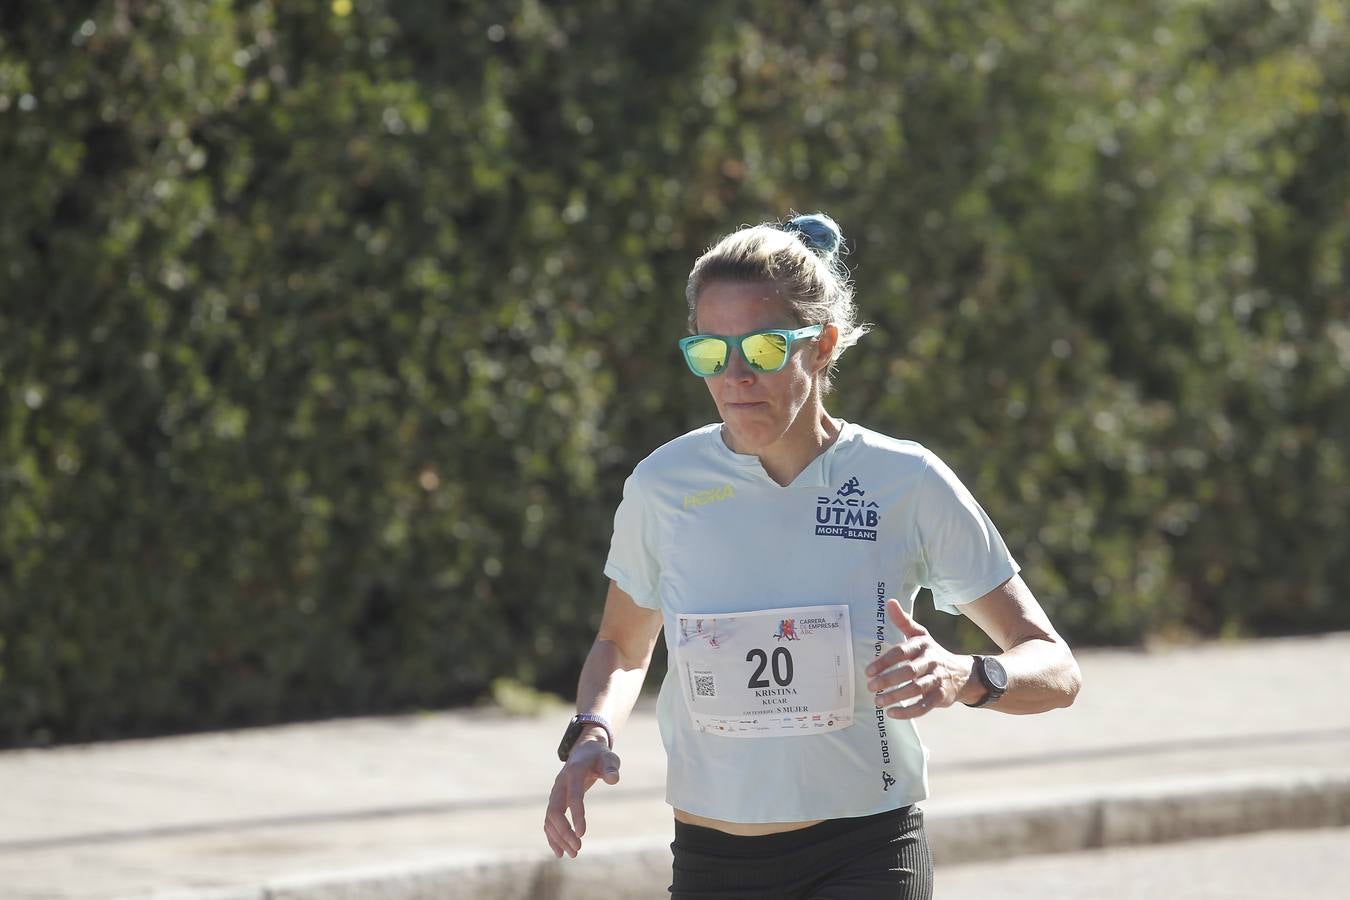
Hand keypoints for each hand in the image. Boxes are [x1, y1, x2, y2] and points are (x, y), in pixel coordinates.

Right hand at [543, 736, 620, 858]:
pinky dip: (552, 836)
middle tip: (578, 848)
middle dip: (564, 831)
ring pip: (550, 819)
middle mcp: (560, 784)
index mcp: (574, 772)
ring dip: (558, 837)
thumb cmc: (599, 757)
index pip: (573, 796)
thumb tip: (613, 779)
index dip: (577, 814)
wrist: (584, 751)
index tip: (582, 834)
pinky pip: (549, 821)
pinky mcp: (555, 801)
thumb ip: (611, 768)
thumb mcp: (609, 758)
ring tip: (573, 854)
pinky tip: (560, 852)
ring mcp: (555, 793)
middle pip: (554, 810)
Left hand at [865, 598, 971, 718]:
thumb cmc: (932, 653)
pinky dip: (908, 712)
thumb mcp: (920, 635)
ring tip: (878, 702)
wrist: (962, 673)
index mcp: (922, 645)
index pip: (901, 652)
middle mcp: (931, 661)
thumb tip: (889, 601)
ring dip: (895, 696)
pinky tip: (892, 714)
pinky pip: (924, 706)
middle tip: (871, 687)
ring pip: (916, 689)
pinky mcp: (941, 696)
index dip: (884, 662)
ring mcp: (937, 679)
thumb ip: (903, 621)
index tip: (868, 672)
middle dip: (888, 680)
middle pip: (908, 671)